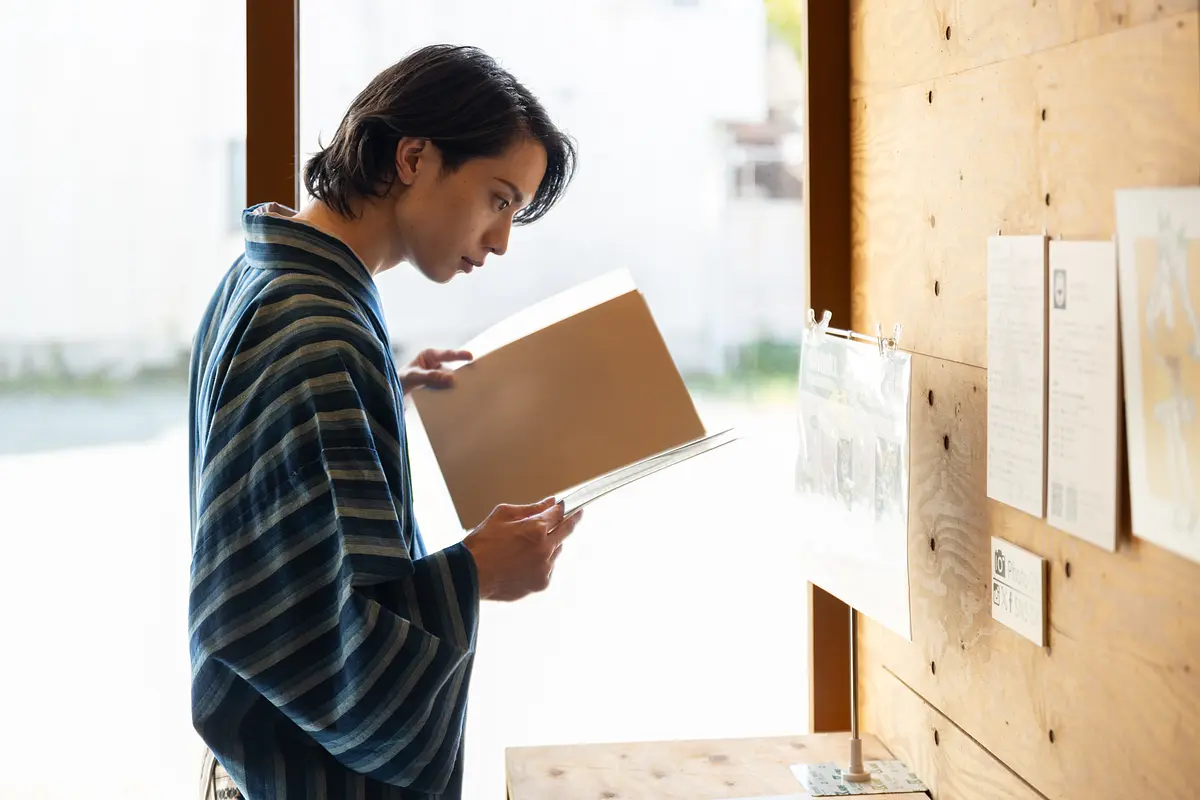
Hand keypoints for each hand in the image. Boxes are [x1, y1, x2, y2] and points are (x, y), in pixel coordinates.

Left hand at [398, 348, 472, 393]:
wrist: (391, 394)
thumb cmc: (400, 380)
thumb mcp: (413, 376)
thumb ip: (431, 377)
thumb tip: (451, 378)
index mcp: (430, 355)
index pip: (448, 354)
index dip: (460, 355)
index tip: (471, 357)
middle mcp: (436, 364)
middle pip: (452, 369)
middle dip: (459, 376)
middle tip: (470, 381)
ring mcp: (437, 376)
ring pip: (450, 381)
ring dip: (454, 387)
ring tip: (462, 393)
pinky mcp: (437, 387)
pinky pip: (446, 390)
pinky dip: (449, 394)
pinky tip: (453, 399)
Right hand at [462, 497, 582, 601]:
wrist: (470, 575)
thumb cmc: (482, 543)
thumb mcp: (503, 516)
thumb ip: (530, 508)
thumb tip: (550, 502)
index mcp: (536, 529)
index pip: (559, 514)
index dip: (563, 508)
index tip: (569, 506)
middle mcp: (545, 549)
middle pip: (566, 531)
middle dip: (570, 521)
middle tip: (576, 515)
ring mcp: (544, 568)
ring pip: (557, 550)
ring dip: (550, 544)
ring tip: (527, 546)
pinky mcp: (541, 583)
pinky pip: (548, 567)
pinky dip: (541, 562)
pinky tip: (523, 562)